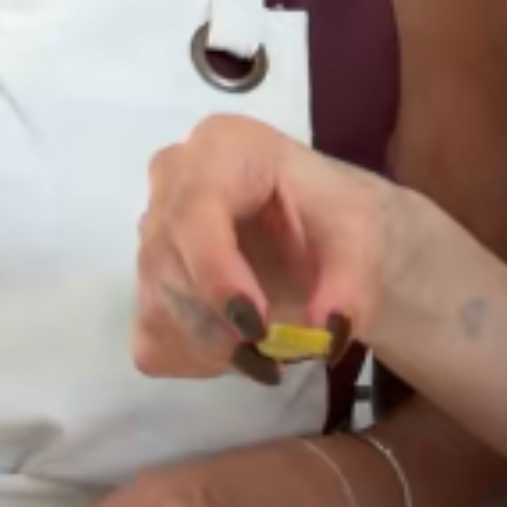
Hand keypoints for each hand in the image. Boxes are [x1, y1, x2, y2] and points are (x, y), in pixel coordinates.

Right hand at [134, 115, 399, 384]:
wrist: (319, 237)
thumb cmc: (334, 218)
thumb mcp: (362, 236)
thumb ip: (351, 281)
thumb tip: (328, 330)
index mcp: (221, 147)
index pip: (194, 212)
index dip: (216, 274)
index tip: (256, 325)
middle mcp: (171, 182)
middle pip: (170, 267)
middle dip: (224, 325)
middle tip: (280, 352)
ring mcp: (149, 234)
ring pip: (161, 308)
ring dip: (219, 348)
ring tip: (271, 349)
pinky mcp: (144, 284)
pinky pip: (155, 339)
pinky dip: (200, 359)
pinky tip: (238, 345)